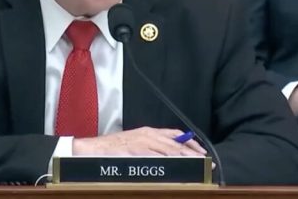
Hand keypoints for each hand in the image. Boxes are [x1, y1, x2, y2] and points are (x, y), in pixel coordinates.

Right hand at [72, 127, 207, 156]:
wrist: (93, 148)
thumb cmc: (113, 148)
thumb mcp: (135, 144)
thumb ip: (151, 147)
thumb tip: (168, 155)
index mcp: (148, 132)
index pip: (175, 134)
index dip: (190, 142)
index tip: (201, 150)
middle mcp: (147, 134)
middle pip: (175, 142)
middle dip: (191, 151)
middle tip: (204, 160)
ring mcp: (142, 142)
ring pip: (168, 148)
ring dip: (184, 156)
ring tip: (195, 163)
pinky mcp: (135, 150)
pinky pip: (155, 155)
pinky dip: (166, 160)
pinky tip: (175, 165)